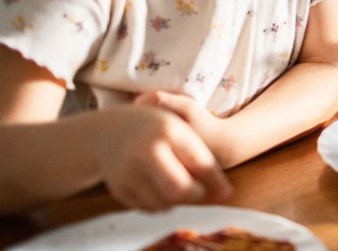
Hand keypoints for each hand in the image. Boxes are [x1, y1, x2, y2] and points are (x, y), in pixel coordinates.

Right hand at [92, 104, 231, 210]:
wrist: (111, 130)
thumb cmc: (159, 131)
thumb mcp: (180, 133)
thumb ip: (202, 160)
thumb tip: (225, 194)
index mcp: (169, 131)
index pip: (201, 164)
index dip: (216, 182)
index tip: (226, 192)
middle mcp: (146, 150)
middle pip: (179, 189)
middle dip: (195, 195)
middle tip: (199, 191)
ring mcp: (128, 170)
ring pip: (165, 203)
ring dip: (178, 200)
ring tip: (179, 184)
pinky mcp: (118, 187)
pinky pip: (149, 207)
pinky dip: (161, 203)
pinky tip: (161, 187)